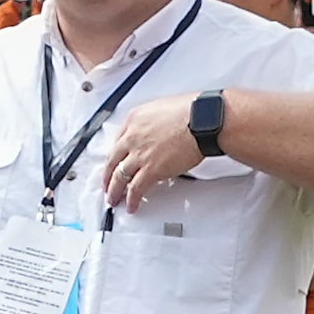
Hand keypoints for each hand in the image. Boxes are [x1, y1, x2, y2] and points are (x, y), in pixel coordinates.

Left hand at [100, 93, 205, 213]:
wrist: (206, 119)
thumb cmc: (195, 111)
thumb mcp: (164, 108)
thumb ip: (153, 123)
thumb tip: (156, 132)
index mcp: (135, 119)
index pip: (117, 141)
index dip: (115, 155)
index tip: (114, 162)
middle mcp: (133, 137)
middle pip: (112, 161)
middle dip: (107, 176)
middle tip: (107, 184)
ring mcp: (140, 154)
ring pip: (119, 177)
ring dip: (115, 191)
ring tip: (114, 199)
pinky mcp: (151, 170)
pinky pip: (136, 189)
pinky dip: (133, 200)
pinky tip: (132, 205)